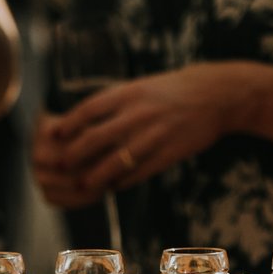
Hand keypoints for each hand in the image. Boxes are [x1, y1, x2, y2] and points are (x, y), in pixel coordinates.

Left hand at [39, 64, 244, 203]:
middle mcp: (139, 113)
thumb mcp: (142, 87)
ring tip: (83, 185)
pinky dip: (124, 181)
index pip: (89, 109)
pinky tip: (114, 186)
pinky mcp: (170, 153)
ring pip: (116, 161)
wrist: (217, 95)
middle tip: (62, 165)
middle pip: (96, 138)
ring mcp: (155, 135)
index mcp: (130, 93)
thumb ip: (117, 103)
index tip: (55, 134)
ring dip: (96, 176)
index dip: (69, 123)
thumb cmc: (174, 91)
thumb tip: (85, 119)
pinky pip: (140, 172)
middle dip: (75, 154)